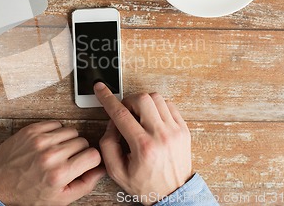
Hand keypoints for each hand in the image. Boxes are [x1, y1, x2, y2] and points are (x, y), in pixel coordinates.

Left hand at [0, 121, 105, 205]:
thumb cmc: (27, 193)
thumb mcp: (60, 199)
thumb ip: (85, 184)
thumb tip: (101, 170)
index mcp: (60, 174)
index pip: (93, 155)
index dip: (91, 160)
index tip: (84, 163)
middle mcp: (51, 155)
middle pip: (83, 142)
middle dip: (79, 151)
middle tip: (68, 160)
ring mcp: (40, 140)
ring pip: (71, 131)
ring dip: (68, 140)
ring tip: (58, 151)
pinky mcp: (32, 130)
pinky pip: (56, 124)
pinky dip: (56, 132)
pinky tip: (49, 143)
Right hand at [94, 82, 191, 204]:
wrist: (174, 195)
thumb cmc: (147, 185)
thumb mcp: (117, 172)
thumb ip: (108, 145)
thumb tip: (111, 123)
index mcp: (144, 147)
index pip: (121, 114)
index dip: (107, 98)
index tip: (100, 88)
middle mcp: (161, 135)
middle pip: (142, 99)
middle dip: (128, 101)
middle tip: (125, 113)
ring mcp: (175, 131)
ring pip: (156, 98)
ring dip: (143, 102)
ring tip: (139, 116)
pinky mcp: (183, 129)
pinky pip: (169, 105)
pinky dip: (157, 106)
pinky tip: (152, 118)